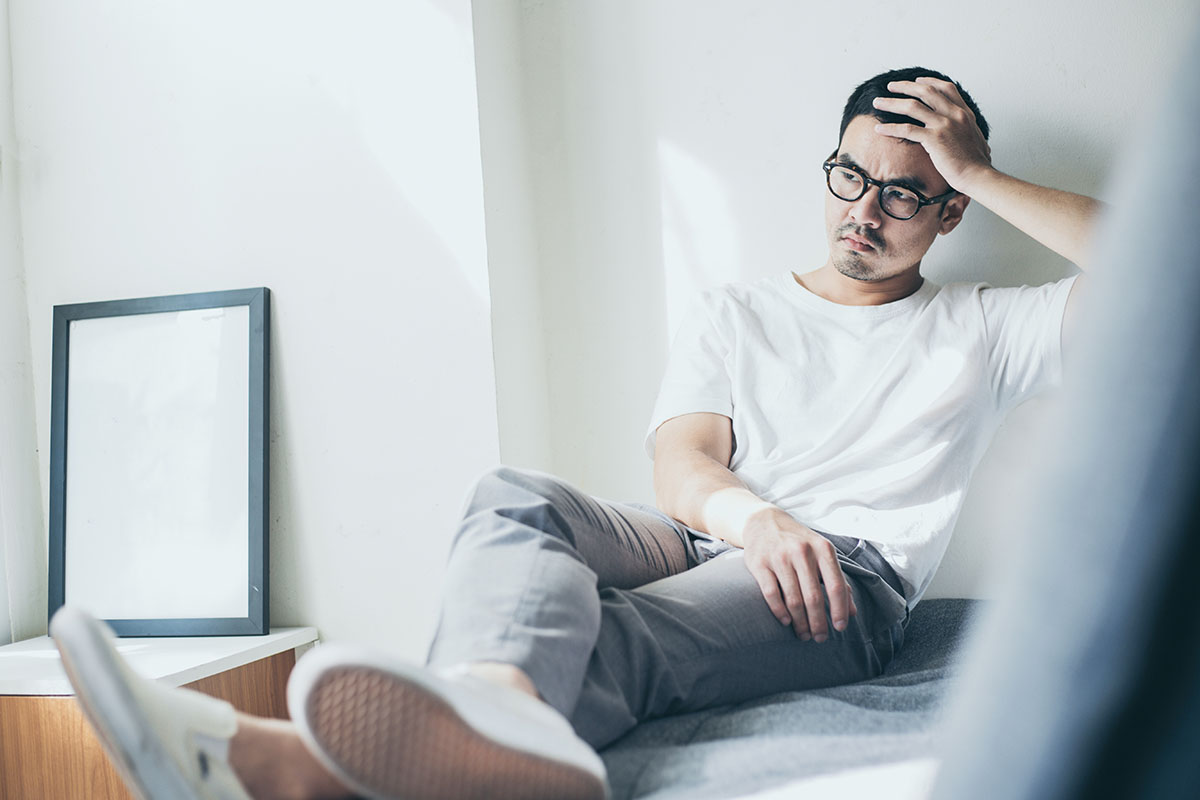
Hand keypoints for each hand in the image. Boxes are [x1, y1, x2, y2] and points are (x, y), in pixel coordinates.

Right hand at [741, 508, 857, 640]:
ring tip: (804, 634)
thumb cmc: (798, 542)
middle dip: (818, 622)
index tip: (840, 628)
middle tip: (820, 638)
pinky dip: (780, 612)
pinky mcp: (759, 563)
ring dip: (800, 622)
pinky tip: (786, 621)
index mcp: (822, 548)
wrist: (763, 521)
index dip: (839, 610)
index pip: (835, 585)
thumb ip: (837, 580)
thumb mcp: (821, 554)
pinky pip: (771, 594)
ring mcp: (779, 557)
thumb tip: (851, 612)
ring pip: (793, 599)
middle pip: (813, 597)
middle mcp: (801, 551)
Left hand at [872, 76, 992, 192]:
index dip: (929, 82)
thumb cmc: (975, 164)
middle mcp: (955, 114)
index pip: (946, 88)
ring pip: (913, 106)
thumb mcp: (974, 138)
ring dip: (892, 102)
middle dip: (906, 86)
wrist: (977, 176)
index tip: (916, 81)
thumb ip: (965, 130)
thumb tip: (963, 131)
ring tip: (877, 102)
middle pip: (926, 91)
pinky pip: (907, 129)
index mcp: (965, 113)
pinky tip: (879, 129)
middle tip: (891, 86)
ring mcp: (944, 125)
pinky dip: (890, 128)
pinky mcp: (934, 139)